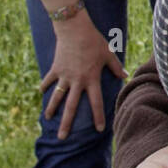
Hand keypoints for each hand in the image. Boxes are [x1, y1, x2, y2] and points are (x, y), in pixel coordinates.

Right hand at [40, 13, 126, 139]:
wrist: (74, 29)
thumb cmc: (94, 41)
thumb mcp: (108, 54)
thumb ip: (116, 67)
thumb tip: (126, 76)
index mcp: (91, 79)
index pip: (96, 102)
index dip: (98, 116)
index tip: (99, 129)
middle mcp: (77, 81)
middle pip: (71, 107)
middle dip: (66, 124)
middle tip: (62, 138)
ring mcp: (64, 76)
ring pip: (57, 97)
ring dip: (52, 109)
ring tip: (47, 119)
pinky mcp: (55, 68)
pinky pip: (49, 80)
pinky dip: (45, 86)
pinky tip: (41, 92)